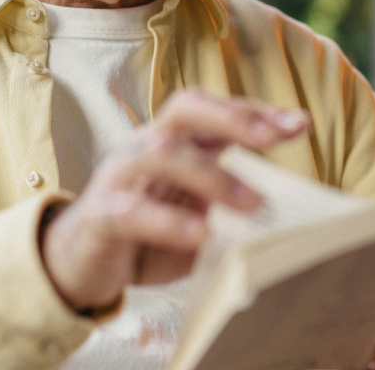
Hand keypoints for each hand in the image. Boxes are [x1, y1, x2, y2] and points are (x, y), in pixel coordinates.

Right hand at [40, 90, 308, 311]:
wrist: (74, 265)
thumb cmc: (145, 236)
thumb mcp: (195, 216)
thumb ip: (229, 207)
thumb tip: (288, 210)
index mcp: (172, 143)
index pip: (213, 111)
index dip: (255, 112)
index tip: (299, 123)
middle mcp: (145, 148)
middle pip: (185, 110)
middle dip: (233, 117)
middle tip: (274, 139)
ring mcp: (120, 177)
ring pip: (163, 155)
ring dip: (212, 176)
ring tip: (253, 203)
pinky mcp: (100, 216)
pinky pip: (133, 211)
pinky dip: (171, 222)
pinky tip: (203, 234)